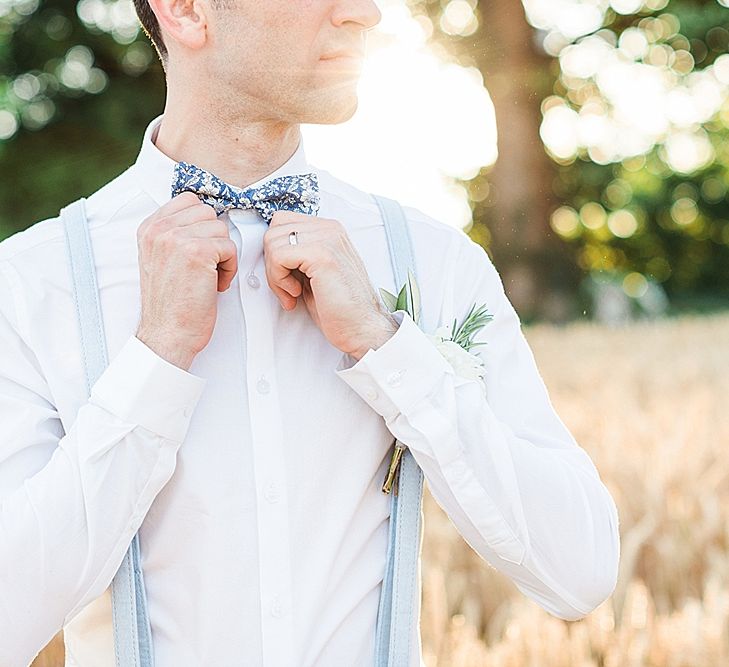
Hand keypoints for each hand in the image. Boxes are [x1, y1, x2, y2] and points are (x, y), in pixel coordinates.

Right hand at [135, 192, 237, 369]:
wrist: (167, 334)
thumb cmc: (170, 304)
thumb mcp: (160, 259)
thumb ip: (174, 234)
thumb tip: (206, 217)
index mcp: (149, 228)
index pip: (188, 200)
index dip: (203, 223)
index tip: (201, 248)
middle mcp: (159, 229)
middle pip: (208, 213)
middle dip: (214, 239)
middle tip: (205, 266)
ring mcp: (177, 238)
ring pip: (221, 229)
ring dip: (223, 255)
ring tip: (209, 277)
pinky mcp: (198, 252)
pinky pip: (230, 247)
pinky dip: (229, 268)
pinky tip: (214, 285)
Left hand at [263, 211, 399, 359]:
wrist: (362, 328)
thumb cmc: (340, 308)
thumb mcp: (313, 272)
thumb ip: (297, 254)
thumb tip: (269, 250)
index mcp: (329, 230)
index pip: (282, 222)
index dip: (276, 252)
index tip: (286, 278)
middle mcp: (329, 229)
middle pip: (274, 230)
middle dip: (272, 263)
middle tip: (287, 288)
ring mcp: (327, 239)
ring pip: (272, 242)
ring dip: (275, 274)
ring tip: (293, 292)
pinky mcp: (321, 255)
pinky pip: (278, 256)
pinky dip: (279, 279)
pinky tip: (296, 293)